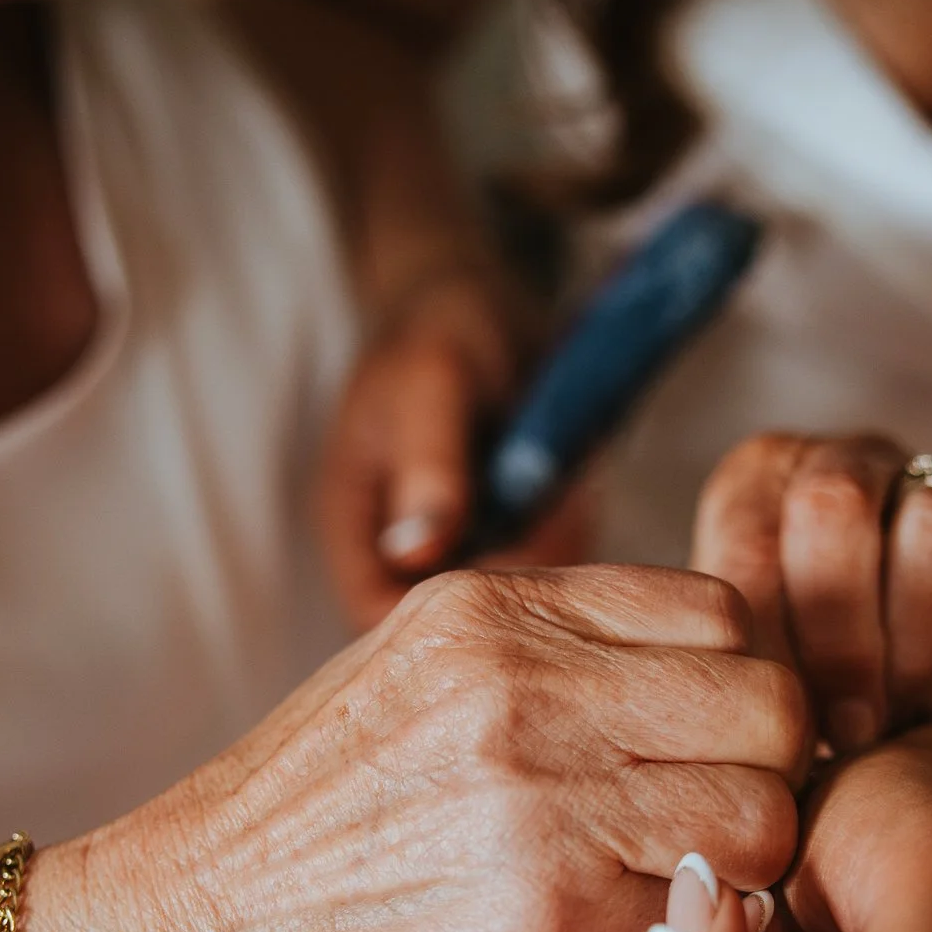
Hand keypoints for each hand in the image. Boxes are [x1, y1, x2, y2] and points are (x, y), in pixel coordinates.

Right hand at [89, 565, 810, 931]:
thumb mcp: (418, 668)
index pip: (723, 611)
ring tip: (663, 878)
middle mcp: (524, 684)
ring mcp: (542, 797)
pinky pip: (701, 906)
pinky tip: (613, 929)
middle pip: (769, 701)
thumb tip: (710, 673)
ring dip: (739, 858)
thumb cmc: (314, 816)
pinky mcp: (551, 913)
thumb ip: (556, 650)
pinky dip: (684, 927)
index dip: (738, 683)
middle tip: (709, 818)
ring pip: (764, 810)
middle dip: (764, 767)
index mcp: (493, 609)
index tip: (706, 740)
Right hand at [315, 266, 598, 629]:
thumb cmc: (439, 333)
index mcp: (355, 531)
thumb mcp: (429, 386)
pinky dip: (574, 532)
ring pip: (514, 604)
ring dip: (550, 553)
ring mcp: (467, 554)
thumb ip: (427, 466)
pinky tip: (576, 485)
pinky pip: (554, 568)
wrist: (491, 300)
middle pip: (453, 631)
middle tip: (547, 518)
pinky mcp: (520, 541)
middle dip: (509, 585)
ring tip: (559, 487)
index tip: (497, 591)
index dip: (431, 632)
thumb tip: (415, 551)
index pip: (377, 624)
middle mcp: (408, 557)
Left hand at [693, 432, 931, 753]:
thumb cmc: (777, 656)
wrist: (867, 677)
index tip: (769, 714)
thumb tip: (741, 715)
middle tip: (840, 726)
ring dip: (908, 647)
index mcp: (764, 474)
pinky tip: (927, 711)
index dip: (762, 639)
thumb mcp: (731, 642)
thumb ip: (727, 657)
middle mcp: (851, 464)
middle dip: (838, 635)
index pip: (751, 536)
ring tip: (885, 721)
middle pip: (841, 504)